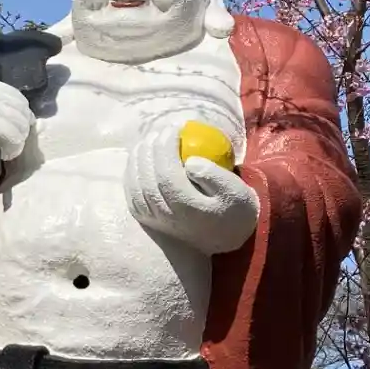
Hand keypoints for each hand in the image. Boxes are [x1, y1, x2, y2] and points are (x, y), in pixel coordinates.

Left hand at [125, 122, 260, 254]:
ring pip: (136, 185)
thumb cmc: (233, 211)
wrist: (224, 241)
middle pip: (148, 177)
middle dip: (151, 148)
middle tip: (162, 130)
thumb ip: (215, 177)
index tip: (175, 128)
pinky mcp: (147, 220)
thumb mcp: (237, 193)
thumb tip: (190, 161)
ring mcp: (154, 220)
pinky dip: (132, 172)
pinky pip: (132, 193)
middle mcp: (166, 216)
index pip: (167, 174)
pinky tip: (140, 157)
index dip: (166, 147)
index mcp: (186, 209)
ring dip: (139, 157)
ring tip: (150, 139)